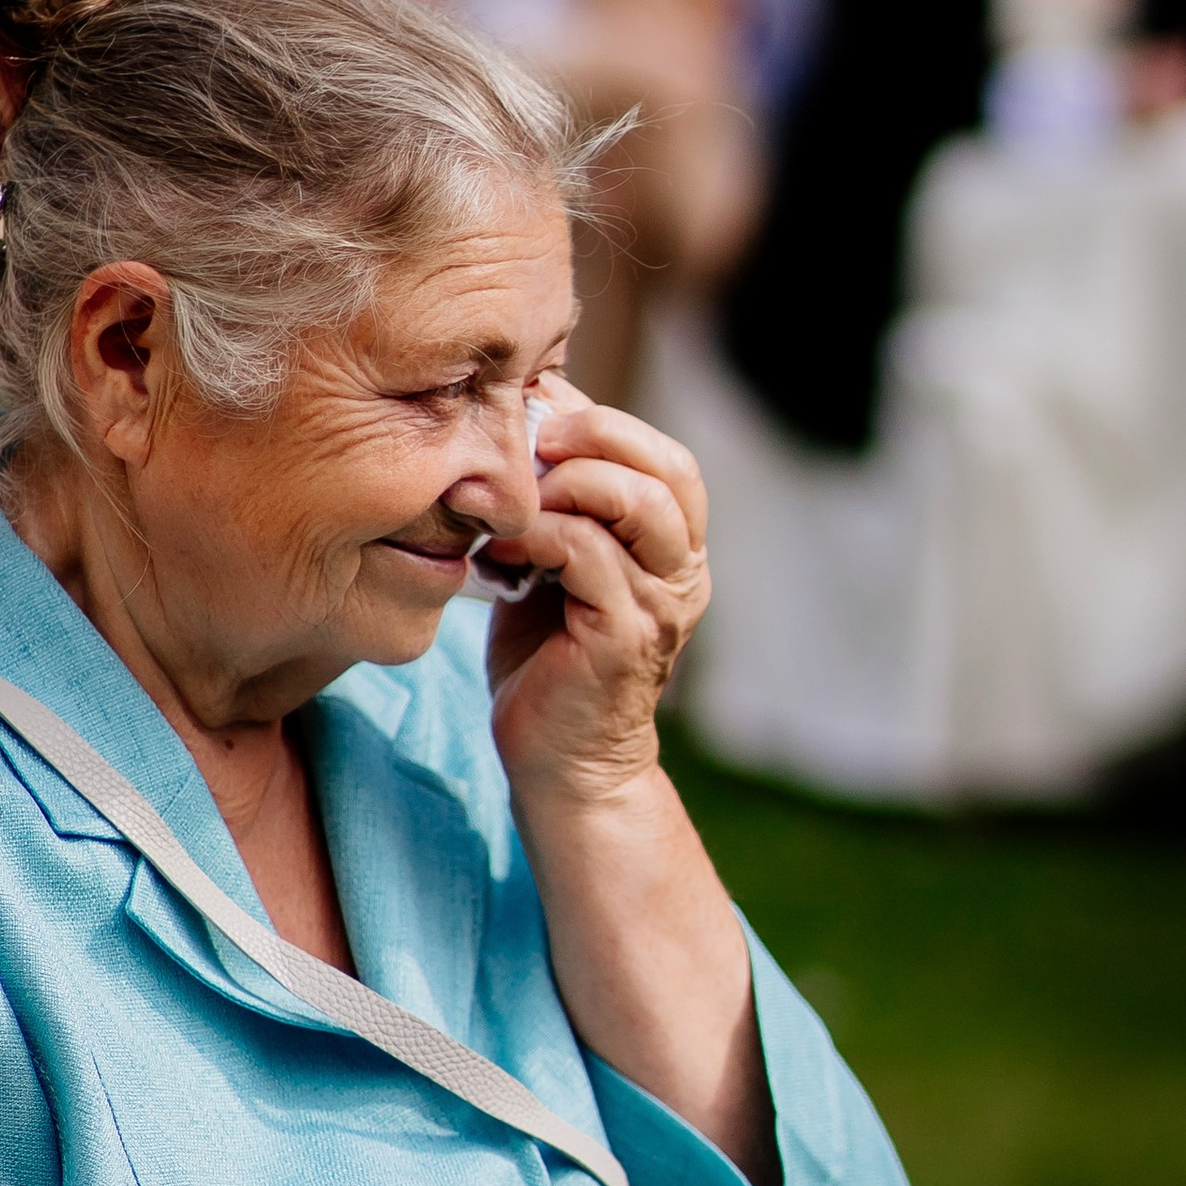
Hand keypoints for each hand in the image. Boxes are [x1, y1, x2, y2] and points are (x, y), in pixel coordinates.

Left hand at [479, 378, 709, 818]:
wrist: (559, 761)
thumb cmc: (548, 658)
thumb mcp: (555, 565)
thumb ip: (559, 506)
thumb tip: (527, 424)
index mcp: (674, 551)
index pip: (670, 460)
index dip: (610, 426)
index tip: (540, 426)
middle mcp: (683, 574)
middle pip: (669, 471)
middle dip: (596, 440)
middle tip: (530, 447)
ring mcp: (659, 607)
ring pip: (637, 504)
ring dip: (566, 486)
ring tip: (515, 505)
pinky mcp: (624, 639)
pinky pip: (590, 555)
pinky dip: (541, 535)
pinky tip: (502, 551)